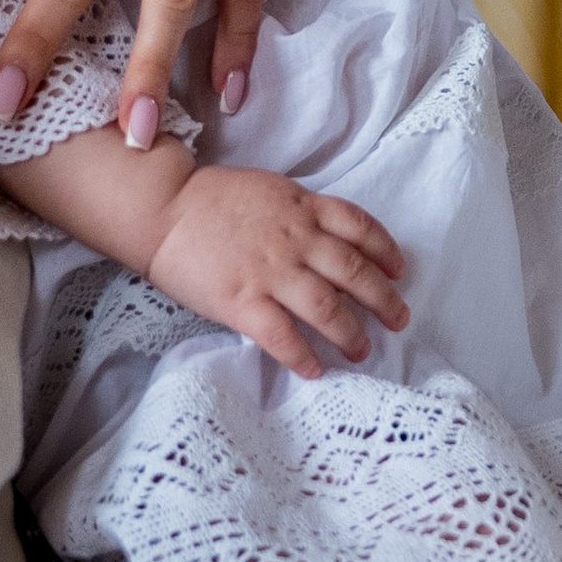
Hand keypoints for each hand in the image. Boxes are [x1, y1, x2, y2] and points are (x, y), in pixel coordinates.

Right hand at [147, 166, 408, 381]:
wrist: (162, 207)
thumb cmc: (209, 198)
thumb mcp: (268, 190)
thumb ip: (299, 213)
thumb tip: (323, 240)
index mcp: (303, 207)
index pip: (360, 227)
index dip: (385, 251)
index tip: (399, 271)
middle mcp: (296, 239)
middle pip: (354, 272)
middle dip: (383, 300)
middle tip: (399, 320)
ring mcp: (271, 271)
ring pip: (327, 307)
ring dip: (350, 334)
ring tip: (362, 352)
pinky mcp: (242, 301)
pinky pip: (281, 335)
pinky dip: (302, 357)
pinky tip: (314, 371)